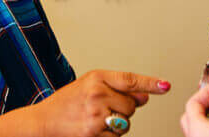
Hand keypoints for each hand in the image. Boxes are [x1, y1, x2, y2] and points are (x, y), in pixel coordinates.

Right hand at [29, 70, 170, 136]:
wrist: (43, 122)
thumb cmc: (66, 103)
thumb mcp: (89, 85)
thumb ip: (117, 87)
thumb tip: (144, 97)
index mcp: (97, 78)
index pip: (130, 79)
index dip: (151, 83)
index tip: (165, 86)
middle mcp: (97, 94)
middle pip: (131, 105)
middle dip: (122, 109)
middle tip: (102, 108)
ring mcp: (96, 115)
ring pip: (126, 122)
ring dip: (117, 124)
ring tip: (96, 119)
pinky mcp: (94, 133)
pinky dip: (110, 136)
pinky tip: (95, 129)